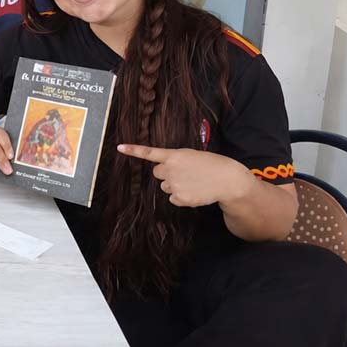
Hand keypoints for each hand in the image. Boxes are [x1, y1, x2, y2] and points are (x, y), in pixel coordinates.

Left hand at [118, 144, 254, 206]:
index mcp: (174, 155)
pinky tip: (194, 191)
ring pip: (165, 186)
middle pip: (157, 173)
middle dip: (167, 173)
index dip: (133, 151)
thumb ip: (175, 160)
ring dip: (174, 185)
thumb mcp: (191, 155)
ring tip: (193, 182)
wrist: (227, 179)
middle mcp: (170, 170)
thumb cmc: (211, 164)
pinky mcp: (179, 198)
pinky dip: (181, 196)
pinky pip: (173, 198)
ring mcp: (174, 185)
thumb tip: (164, 172)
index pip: (150, 152)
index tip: (119, 148)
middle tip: (184, 173)